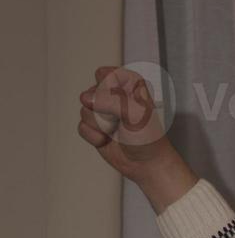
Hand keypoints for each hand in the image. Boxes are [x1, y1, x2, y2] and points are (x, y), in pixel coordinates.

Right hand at [78, 66, 195, 211]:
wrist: (146, 164)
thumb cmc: (149, 138)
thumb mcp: (135, 113)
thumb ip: (110, 100)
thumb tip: (88, 99)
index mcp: (130, 84)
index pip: (105, 74)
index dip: (108, 89)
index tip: (123, 101)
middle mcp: (115, 95)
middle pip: (90, 93)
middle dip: (103, 110)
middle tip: (121, 119)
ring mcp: (103, 111)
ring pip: (84, 110)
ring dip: (100, 125)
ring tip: (116, 130)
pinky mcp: (94, 126)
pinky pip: (82, 126)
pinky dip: (94, 136)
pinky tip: (108, 139)